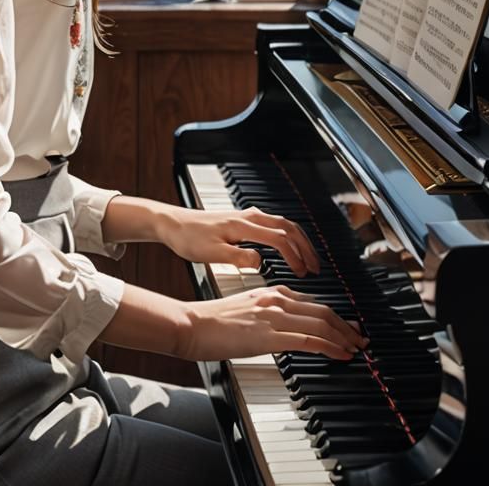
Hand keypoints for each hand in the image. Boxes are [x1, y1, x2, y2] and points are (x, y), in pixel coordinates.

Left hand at [158, 204, 320, 277]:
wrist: (173, 223)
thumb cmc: (188, 238)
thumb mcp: (211, 254)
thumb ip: (237, 258)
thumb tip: (260, 262)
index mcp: (243, 225)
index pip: (280, 239)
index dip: (295, 256)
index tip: (303, 273)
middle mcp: (249, 217)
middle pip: (288, 227)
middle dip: (305, 247)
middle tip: (315, 267)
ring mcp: (247, 216)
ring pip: (283, 224)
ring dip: (299, 241)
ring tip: (307, 260)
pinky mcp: (243, 220)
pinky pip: (274, 225)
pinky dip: (288, 236)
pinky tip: (288, 250)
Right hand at [180, 284, 368, 361]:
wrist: (192, 324)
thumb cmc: (212, 322)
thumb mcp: (245, 310)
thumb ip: (267, 314)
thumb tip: (281, 328)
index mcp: (272, 292)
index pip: (312, 303)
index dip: (334, 316)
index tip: (346, 327)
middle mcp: (276, 299)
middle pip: (323, 311)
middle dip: (346, 326)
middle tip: (360, 339)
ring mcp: (274, 316)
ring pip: (320, 324)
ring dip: (343, 337)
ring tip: (356, 348)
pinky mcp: (269, 335)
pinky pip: (308, 340)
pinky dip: (329, 347)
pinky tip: (340, 354)